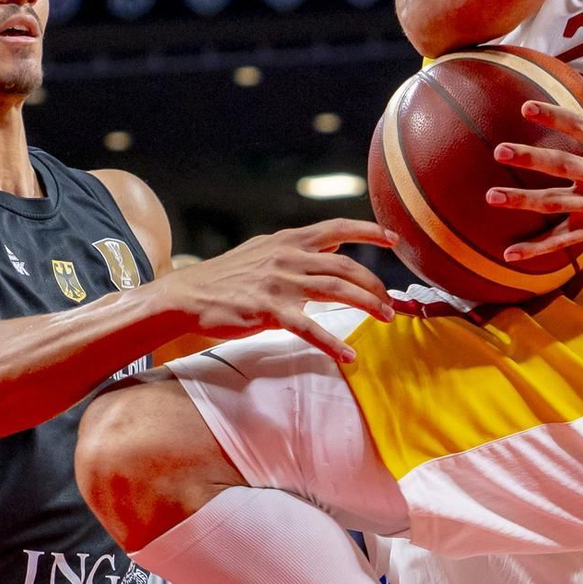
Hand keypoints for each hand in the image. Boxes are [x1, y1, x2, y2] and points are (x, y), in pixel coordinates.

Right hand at [166, 219, 395, 365]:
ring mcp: (279, 283)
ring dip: (366, 305)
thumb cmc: (226, 277)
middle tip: (390, 303)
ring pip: (336, 290)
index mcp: (287, 240)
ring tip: (385, 319)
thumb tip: (332, 244)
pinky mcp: (269, 311)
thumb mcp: (264, 251)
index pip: (336, 228)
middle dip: (374, 284)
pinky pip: (309, 328)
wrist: (187, 295)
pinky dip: (332, 343)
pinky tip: (349, 355)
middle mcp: (287, 257)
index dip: (369, 231)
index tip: (394, 238)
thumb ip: (298, 248)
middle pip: (345, 266)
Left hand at [487, 55, 582, 259]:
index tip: (525, 107)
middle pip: (563, 165)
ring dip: (524, 201)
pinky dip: (537, 248)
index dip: (553, 116)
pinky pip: (564, 241)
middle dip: (531, 158)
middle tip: (499, 151)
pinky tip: (510, 253)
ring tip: (492, 197)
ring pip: (558, 203)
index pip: (579, 127)